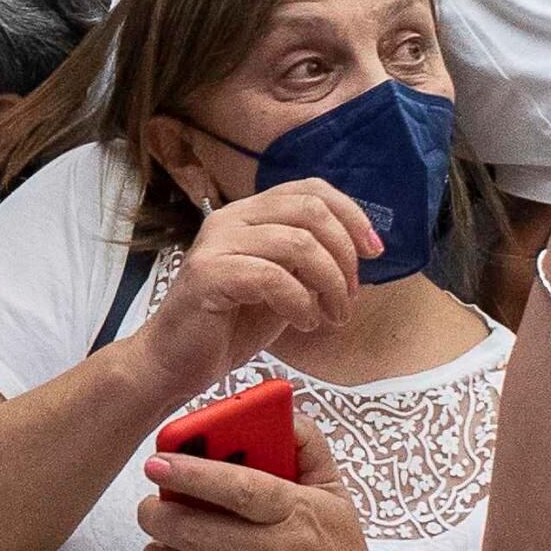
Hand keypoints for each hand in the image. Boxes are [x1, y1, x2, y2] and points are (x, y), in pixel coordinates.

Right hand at [133, 181, 378, 394]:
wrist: (176, 362)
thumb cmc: (229, 326)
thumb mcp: (282, 284)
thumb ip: (309, 261)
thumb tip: (358, 250)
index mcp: (249, 214)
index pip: (310, 189)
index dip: (352, 214)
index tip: (374, 252)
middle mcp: (231, 218)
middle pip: (309, 210)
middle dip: (344, 254)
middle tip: (349, 297)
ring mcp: (216, 243)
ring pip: (298, 243)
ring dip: (330, 284)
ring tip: (331, 316)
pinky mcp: (208, 274)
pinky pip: (273, 277)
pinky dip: (300, 303)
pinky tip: (304, 323)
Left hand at [137, 417, 419, 550]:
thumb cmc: (338, 549)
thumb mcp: (334, 490)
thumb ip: (306, 444)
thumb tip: (278, 409)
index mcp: (295, 513)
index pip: (237, 489)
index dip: (192, 473)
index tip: (157, 462)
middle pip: (195, 532)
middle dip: (156, 514)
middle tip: (148, 505)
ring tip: (159, 538)